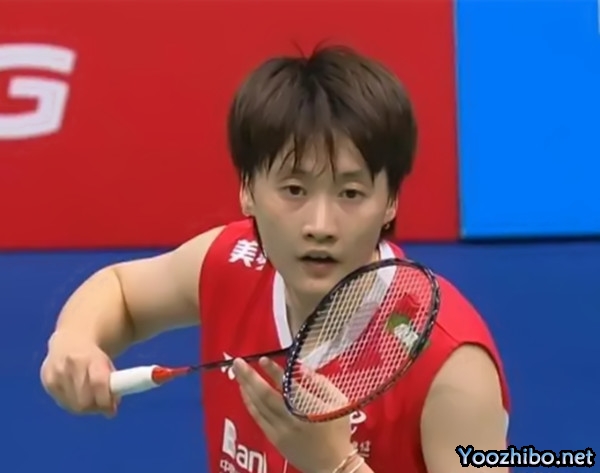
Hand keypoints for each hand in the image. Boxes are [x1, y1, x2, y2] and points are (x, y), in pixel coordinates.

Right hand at [40, 330, 118, 417]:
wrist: (70, 340)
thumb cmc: (94, 356)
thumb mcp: (107, 364)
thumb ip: (113, 384)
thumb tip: (111, 411)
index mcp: (90, 357)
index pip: (98, 383)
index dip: (105, 400)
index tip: (112, 409)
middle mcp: (70, 364)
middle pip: (83, 400)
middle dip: (95, 407)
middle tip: (103, 407)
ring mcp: (56, 372)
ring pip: (72, 405)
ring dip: (85, 408)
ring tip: (92, 400)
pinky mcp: (47, 380)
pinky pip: (62, 402)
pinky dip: (73, 404)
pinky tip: (78, 395)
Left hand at [232, 357, 353, 472]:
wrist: (333, 465)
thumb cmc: (337, 429)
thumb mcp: (336, 401)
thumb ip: (318, 382)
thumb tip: (298, 367)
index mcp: (308, 408)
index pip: (286, 386)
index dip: (273, 371)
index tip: (262, 360)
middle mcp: (290, 419)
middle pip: (264, 396)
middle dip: (249, 377)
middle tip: (237, 362)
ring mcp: (280, 431)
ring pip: (257, 407)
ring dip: (246, 388)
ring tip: (238, 373)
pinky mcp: (274, 439)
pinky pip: (258, 418)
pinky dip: (250, 403)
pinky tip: (245, 392)